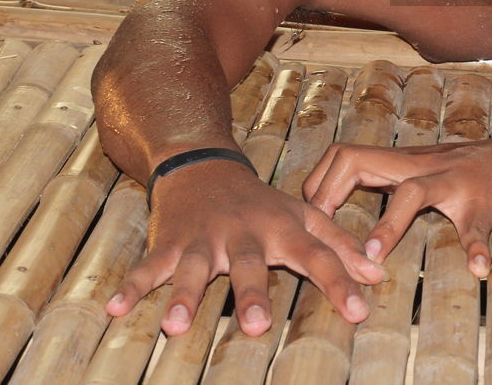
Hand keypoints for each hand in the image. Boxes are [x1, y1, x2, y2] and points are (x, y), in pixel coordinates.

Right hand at [105, 160, 385, 336]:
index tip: (358, 311)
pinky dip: (130, 285)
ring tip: (176, 327)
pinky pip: (148, 265)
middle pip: (250, 264)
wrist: (204, 164)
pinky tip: (114, 308)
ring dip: (184, 295)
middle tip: (258, 327)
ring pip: (194, 267)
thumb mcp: (304, 215)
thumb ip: (339, 245)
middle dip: (253, 293)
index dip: (339, 282)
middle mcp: (244, 233)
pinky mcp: (170, 241)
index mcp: (283, 228)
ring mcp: (204, 238)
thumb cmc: (262, 202)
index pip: (317, 256)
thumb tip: (377, 275)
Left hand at [303, 126, 491, 277]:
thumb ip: (408, 180)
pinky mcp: (488, 200)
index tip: (309, 219)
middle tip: (321, 237)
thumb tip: (372, 196)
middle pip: (359, 160)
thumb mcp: (441, 170)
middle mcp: (426, 165)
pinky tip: (477, 268)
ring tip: (371, 256)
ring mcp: (457, 181)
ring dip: (388, 224)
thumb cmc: (491, 170)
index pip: (346, 156)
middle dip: (329, 196)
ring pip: (413, 191)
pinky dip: (475, 247)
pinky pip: (477, 225)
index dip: (319, 185)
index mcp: (410, 161)